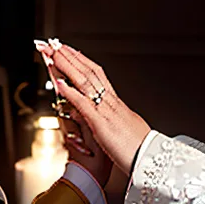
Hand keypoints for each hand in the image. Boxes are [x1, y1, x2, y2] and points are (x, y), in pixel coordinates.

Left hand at [35, 39, 150, 174]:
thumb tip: (101, 114)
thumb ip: (110, 118)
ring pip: (85, 83)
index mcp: (115, 103)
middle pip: (89, 73)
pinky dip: (70, 92)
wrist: (151, 159)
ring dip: (67, 67)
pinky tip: (59, 83)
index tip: (69, 50)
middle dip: (70, 57)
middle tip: (54, 44)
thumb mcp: (123, 127)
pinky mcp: (101, 124)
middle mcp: (111, 102)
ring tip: (53, 54)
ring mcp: (106, 111)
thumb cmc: (138, 148)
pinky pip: (84, 104)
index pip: (96, 74)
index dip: (82, 60)